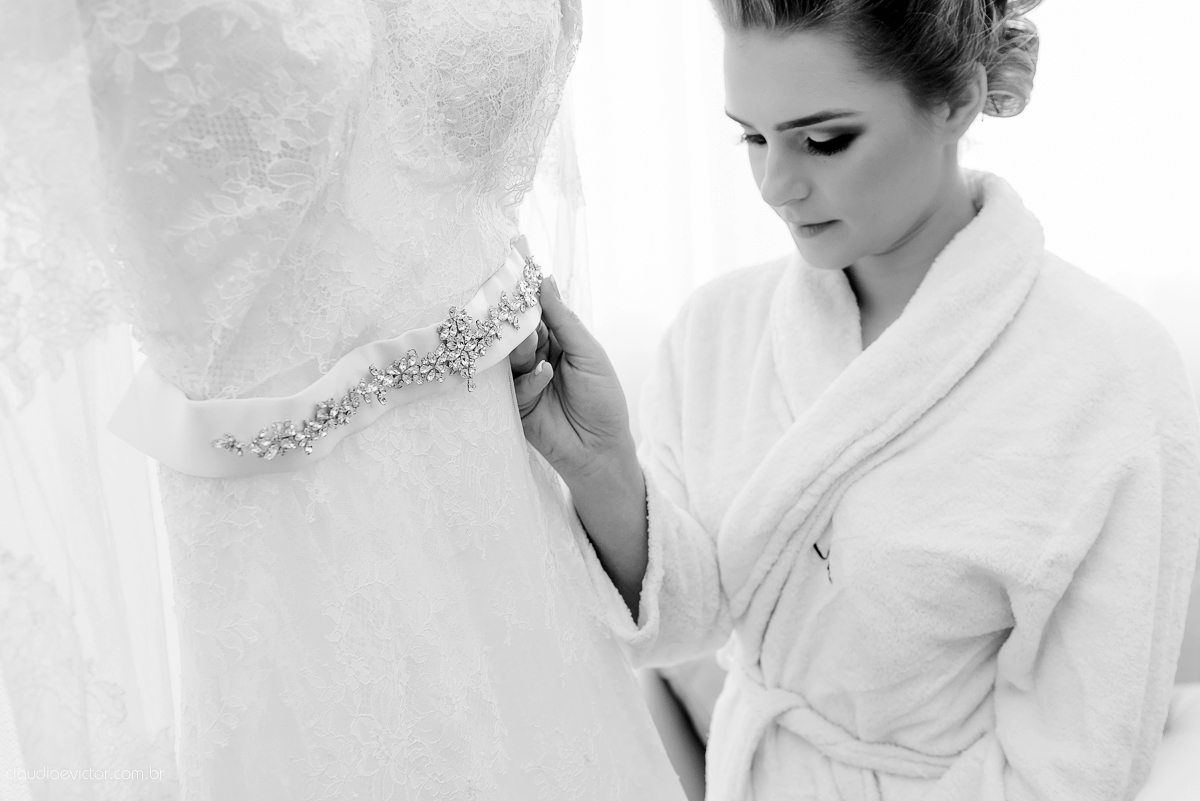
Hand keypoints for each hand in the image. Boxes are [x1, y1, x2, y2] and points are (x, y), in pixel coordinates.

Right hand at [511, 276, 636, 483]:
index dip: (528, 293)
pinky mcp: (514, 403)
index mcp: (559, 340)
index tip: (515, 269)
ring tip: (531, 342)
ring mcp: (523, 379)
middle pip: (518, 329)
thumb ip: (564, 319)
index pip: (538, 310)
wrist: (600, 450)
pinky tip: (545, 376)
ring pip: (510, 353)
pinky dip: (530, 377)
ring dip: (521, 345)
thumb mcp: (589, 353)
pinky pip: (514, 382)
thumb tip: (544, 280)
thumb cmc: (603, 400)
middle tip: (512, 306)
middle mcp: (537, 356)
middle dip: (518, 318)